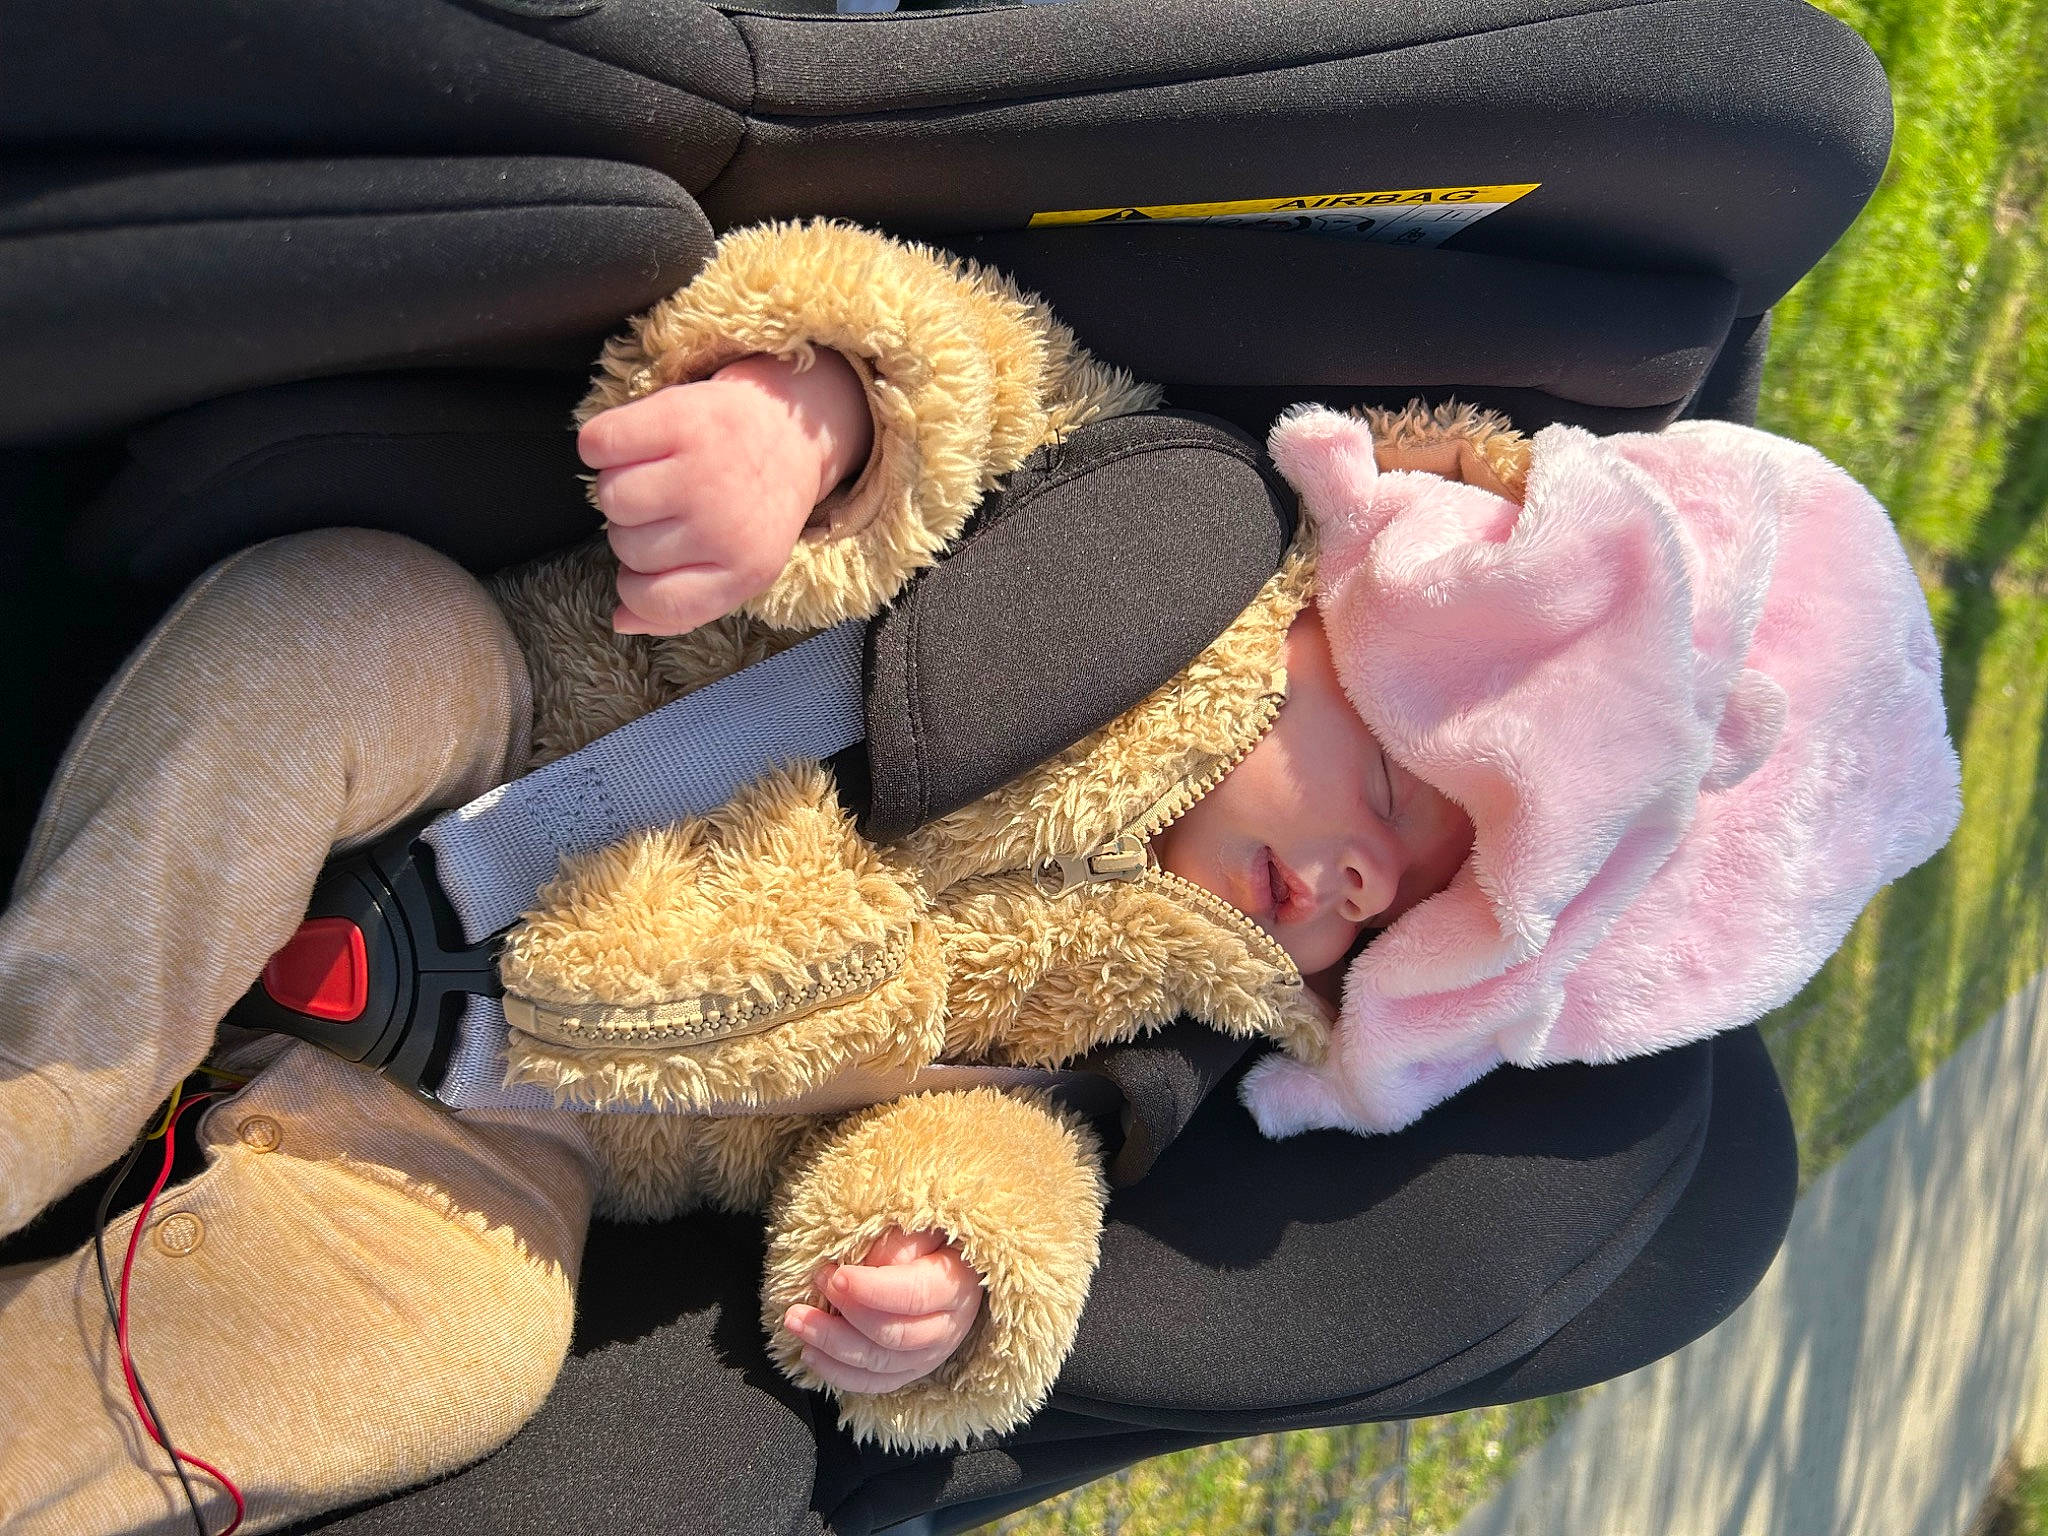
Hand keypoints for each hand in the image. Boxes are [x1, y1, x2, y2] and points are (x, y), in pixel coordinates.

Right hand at [579, 349, 872, 635]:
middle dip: (637, 528)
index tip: (644, 569)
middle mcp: (726, 524)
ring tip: (656, 473)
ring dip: (619, 484)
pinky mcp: (680, 417)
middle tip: (672, 503)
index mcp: (747, 569)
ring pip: (609, 498)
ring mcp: (703, 469)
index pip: (659, 602)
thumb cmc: (751, 506)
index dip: (635, 590)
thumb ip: (683, 607)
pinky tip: (635, 444)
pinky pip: (598, 445)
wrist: (788, 428)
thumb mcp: (737, 569)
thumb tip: (620, 620)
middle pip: (626, 546)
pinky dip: (602, 445)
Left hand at [784, 1227, 984, 1394]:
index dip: (874, 1289)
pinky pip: (873, 1383)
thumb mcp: (928, 1225)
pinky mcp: (908, 1370)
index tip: (837, 1274)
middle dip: (847, 1314)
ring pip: (878, 1363)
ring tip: (797, 1321)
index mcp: (955, 1285)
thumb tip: (870, 1263)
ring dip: (832, 1345)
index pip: (915, 1295)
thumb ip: (903, 1240)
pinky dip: (838, 1373)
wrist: (955, 1267)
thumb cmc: (936, 1239)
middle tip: (816, 1286)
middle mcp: (946, 1329)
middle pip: (894, 1335)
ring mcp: (928, 1356)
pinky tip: (810, 1354)